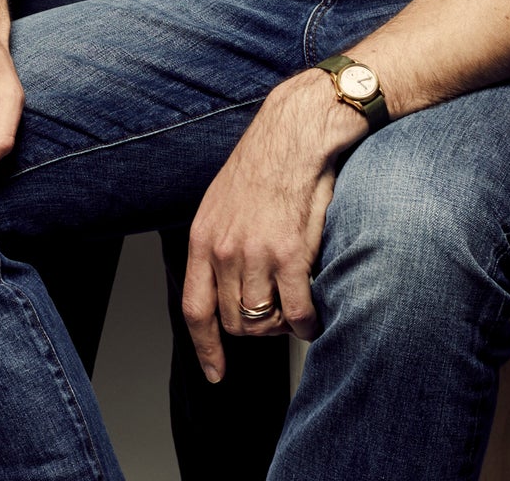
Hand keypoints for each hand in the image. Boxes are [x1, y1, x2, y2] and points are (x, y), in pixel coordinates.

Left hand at [182, 71, 360, 381]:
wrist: (294, 135)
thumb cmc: (265, 165)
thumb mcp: (223, 203)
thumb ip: (220, 243)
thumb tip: (225, 282)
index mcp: (203, 238)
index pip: (195, 308)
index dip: (205, 347)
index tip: (215, 373)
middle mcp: (224, 250)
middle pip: (234, 321)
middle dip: (256, 327)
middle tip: (276, 313)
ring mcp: (256, 254)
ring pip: (265, 321)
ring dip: (282, 324)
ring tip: (295, 307)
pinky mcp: (291, 255)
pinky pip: (296, 314)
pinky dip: (307, 322)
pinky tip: (314, 313)